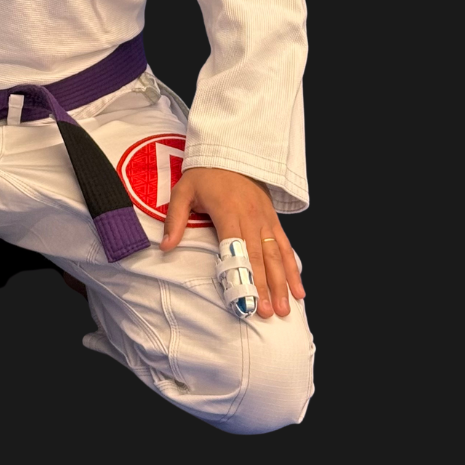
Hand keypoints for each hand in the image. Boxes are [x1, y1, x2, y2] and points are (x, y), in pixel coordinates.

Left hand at [160, 167, 304, 318]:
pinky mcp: (273, 220)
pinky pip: (285, 246)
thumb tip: (165, 247)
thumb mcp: (184, 191)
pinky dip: (293, 268)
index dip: (241, 275)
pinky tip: (298, 289)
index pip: (235, 249)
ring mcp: (265, 219)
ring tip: (286, 309)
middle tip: (267, 314)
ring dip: (282, 283)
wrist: (231, 150)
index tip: (244, 299)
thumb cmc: (204, 173)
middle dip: (264, 287)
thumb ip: (175, 219)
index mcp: (228, 211)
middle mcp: (251, 217)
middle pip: (259, 257)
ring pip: (276, 255)